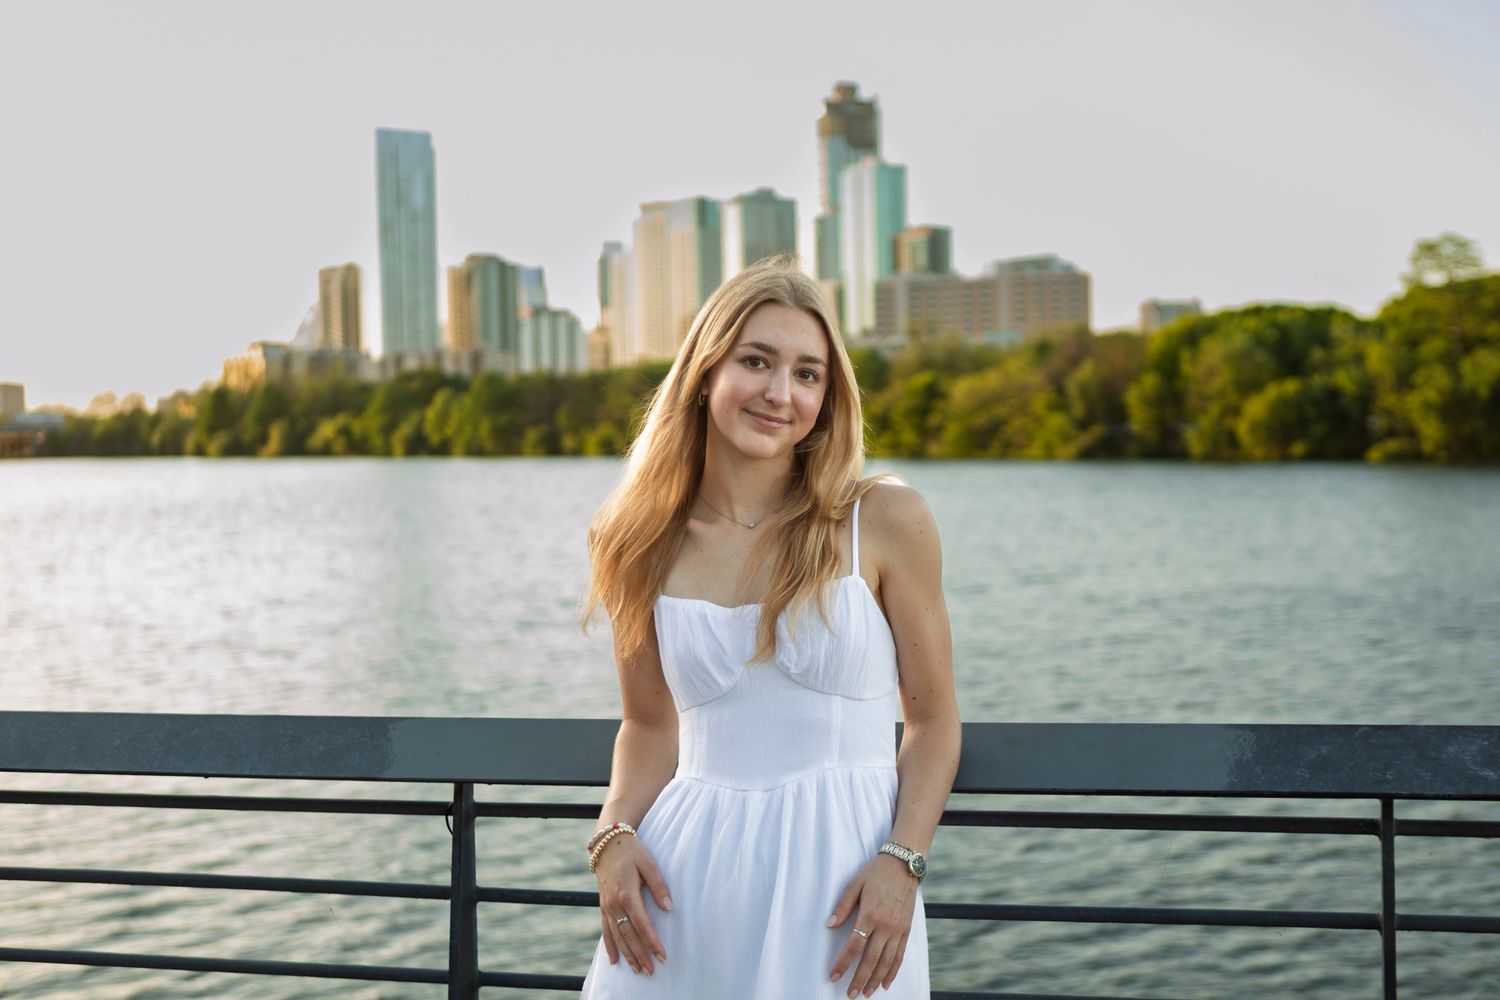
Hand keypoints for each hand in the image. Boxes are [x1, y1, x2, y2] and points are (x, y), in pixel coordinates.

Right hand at [595, 835, 672, 975]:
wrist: (607, 843)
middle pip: (628, 935)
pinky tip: (614, 960)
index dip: (652, 942)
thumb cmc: (632, 852)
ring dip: (627, 955)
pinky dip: (610, 946)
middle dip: (640, 955)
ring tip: (637, 971)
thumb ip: (659, 886)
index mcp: (627, 894)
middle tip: (651, 971)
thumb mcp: (649, 864)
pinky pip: (605, 930)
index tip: (662, 955)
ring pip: (617, 936)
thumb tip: (669, 908)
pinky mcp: (603, 906)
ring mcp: (606, 906)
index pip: (642, 924)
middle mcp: (614, 903)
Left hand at [826, 854, 917, 996]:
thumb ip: (842, 907)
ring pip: (887, 961)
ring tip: (867, 993)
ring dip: (876, 979)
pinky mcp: (906, 930)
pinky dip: (893, 971)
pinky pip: (900, 955)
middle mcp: (886, 926)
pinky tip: (886, 982)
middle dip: (859, 979)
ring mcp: (898, 929)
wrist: (903, 864)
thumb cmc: (876, 872)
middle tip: (850, 994)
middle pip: (871, 960)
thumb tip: (829, 925)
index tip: (833, 976)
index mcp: (870, 915)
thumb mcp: (855, 884)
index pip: (854, 946)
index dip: (843, 963)